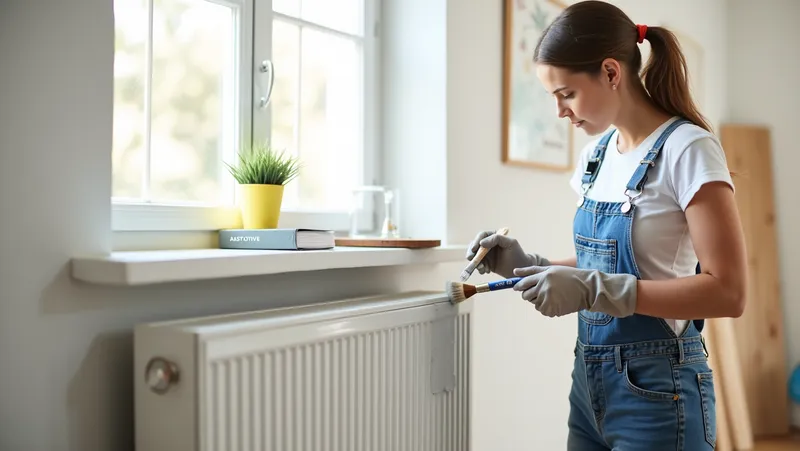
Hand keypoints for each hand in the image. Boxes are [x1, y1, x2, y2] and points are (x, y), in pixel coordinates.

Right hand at [466, 231, 549, 278]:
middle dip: (472, 253)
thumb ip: (496, 239)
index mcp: (494, 236)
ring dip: (476, 263)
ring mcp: (486, 254)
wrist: (521, 270)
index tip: (475, 249)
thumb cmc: (518, 254)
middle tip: (471, 259)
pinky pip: (478, 265)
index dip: (476, 241)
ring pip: (474, 256)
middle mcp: (488, 244)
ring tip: (483, 269)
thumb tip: (481, 243)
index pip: (482, 235)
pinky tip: (487, 271)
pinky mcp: (486, 263)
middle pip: (474, 245)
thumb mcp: (510, 243)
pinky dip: (480, 268)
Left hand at [512, 265, 637, 317]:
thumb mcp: (551, 270)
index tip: (516, 288)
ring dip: (540, 302)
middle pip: (526, 295)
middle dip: (529, 295)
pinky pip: (543, 311)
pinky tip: (558, 302)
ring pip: (535, 304)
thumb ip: (531, 271)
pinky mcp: (553, 309)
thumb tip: (514, 272)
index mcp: (543, 276)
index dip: (518, 286)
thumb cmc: (569, 276)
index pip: (523, 283)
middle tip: (540, 292)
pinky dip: (548, 308)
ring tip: (554, 296)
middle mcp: (543, 287)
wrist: (587, 288)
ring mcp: (548, 299)